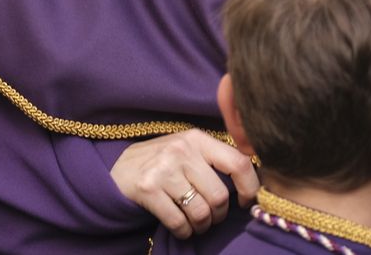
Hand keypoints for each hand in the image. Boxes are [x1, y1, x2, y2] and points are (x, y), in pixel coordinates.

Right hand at [110, 130, 258, 239]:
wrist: (116, 171)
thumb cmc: (160, 163)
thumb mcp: (187, 150)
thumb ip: (214, 159)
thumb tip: (253, 180)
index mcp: (197, 138)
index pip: (237, 162)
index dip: (250, 187)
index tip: (246, 202)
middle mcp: (181, 150)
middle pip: (219, 196)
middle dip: (219, 215)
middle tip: (211, 217)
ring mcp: (163, 169)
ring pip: (201, 213)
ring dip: (202, 226)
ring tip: (196, 223)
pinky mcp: (148, 189)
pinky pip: (179, 223)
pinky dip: (184, 232)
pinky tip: (180, 227)